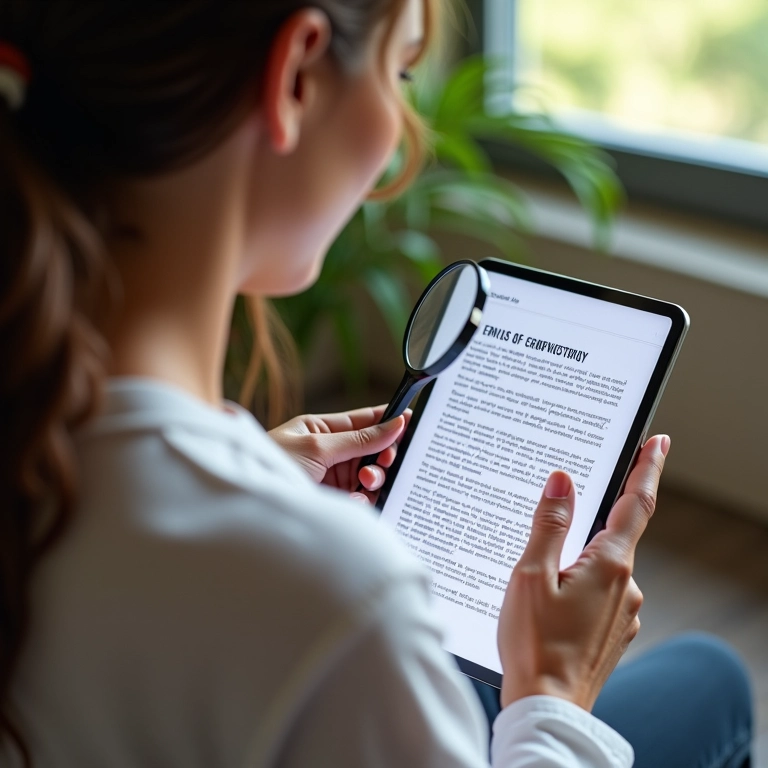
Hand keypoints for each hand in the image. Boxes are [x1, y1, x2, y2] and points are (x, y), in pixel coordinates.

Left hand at [268, 406, 409, 502]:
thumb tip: (395, 423)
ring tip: (366, 483)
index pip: (364, 420)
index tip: (411, 421)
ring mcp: (332, 478)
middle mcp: (330, 453)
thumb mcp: (317, 447)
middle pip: (373, 450)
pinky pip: (362, 499)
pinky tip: (354, 500)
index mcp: (321, 429)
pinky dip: (364, 500)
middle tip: (383, 461)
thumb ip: (359, 438)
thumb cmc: (272, 466)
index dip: (388, 420)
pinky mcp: (334, 502)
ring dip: (374, 479)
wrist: (249, 507)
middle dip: (382, 455)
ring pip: (371, 476)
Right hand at [498, 434, 669, 711]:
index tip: (658, 442)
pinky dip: (579, 588)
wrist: (548, 708)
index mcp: (609, 565)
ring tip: (539, 583)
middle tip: (554, 537)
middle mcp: (626, 586)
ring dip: (577, 564)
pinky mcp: (613, 633)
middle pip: (612, 536)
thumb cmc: (535, 643)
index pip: (636, 504)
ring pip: (602, 568)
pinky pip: (599, 594)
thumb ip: (550, 523)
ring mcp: (623, 613)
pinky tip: (551, 606)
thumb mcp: (532, 574)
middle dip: (586, 527)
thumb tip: (563, 479)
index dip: (647, 468)